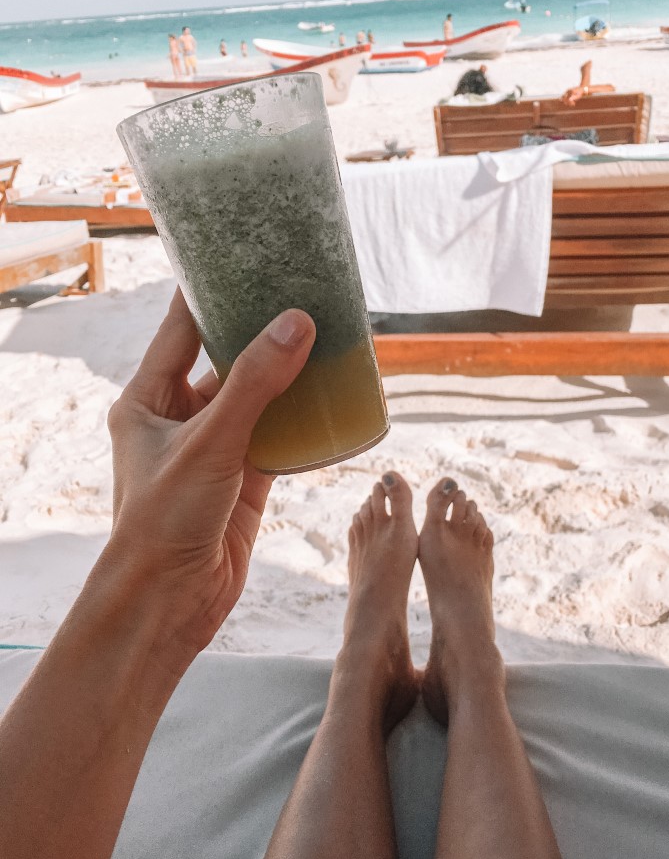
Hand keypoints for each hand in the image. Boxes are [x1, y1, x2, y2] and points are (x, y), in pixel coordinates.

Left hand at [101, 288, 314, 659]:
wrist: (172, 602)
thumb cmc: (164, 520)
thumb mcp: (208, 443)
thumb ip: (254, 384)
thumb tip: (296, 323)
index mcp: (148, 398)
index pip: (181, 328)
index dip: (211, 291)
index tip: (246, 257)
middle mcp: (180, 415)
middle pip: (225, 357)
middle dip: (260, 328)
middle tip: (299, 290)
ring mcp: (216, 445)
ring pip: (257, 394)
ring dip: (287, 370)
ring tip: (324, 331)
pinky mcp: (246, 475)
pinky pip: (279, 431)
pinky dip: (303, 414)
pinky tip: (330, 390)